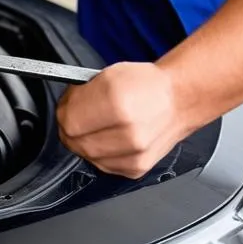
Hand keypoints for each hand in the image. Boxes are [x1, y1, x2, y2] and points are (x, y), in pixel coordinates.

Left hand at [56, 62, 185, 178]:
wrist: (179, 99)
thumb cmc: (148, 84)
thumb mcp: (109, 74)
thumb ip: (82, 93)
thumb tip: (64, 107)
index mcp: (116, 102)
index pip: (69, 119)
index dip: (63, 111)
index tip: (66, 104)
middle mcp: (127, 131)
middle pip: (74, 141)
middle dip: (70, 127)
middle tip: (77, 114)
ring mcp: (133, 154)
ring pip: (86, 156)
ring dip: (84, 141)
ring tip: (96, 124)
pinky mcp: (136, 169)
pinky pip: (102, 165)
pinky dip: (100, 152)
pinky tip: (110, 137)